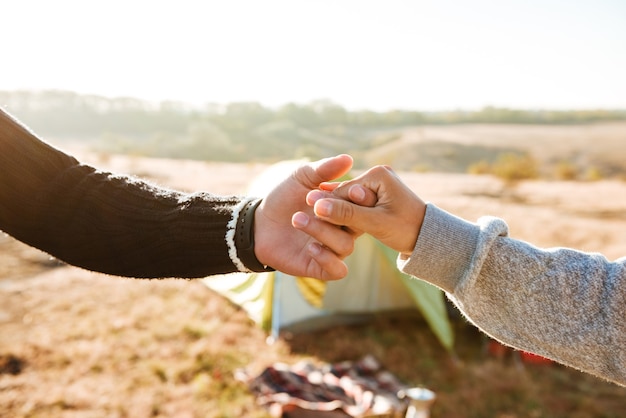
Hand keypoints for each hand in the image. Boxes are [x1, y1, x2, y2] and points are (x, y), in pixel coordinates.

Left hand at [253, 154, 358, 280]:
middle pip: (357, 225)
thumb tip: (348, 159)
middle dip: (339, 214)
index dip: (358, 198)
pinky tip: (310, 247)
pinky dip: (327, 259)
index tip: (348, 189)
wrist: (259, 223)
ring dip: (322, 232)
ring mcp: (333, 250)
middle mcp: (344, 230)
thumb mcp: (302, 178)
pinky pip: (337, 270)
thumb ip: (324, 170)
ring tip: (297, 220)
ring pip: (345, 246)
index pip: (364, 205)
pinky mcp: (320, 267)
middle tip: (316, 204)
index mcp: (345, 208)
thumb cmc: (283, 198)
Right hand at [306, 165, 426, 256]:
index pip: (344, 191)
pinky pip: (354, 204)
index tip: (305, 214)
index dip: (327, 205)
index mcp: (378, 174)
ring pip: (347, 200)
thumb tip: (319, 207)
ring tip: (307, 219)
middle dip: (328, 207)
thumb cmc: (406, 229)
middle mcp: (377, 175)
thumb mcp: (375, 223)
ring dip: (333, 210)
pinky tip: (323, 219)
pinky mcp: (375, 195)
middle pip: (344, 194)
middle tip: (300, 216)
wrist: (427, 237)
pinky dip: (343, 212)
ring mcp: (376, 184)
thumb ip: (347, 215)